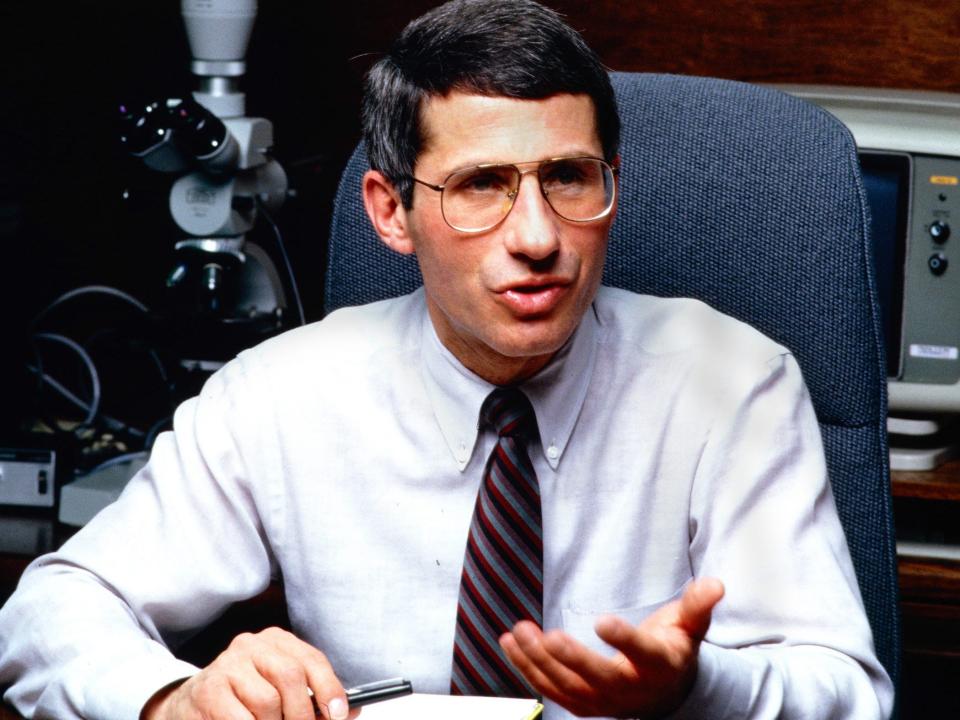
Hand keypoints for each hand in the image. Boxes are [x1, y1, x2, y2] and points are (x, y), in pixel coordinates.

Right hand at [141, 627, 359, 719]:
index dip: (330, 689)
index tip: (338, 715)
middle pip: (291, 677)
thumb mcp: (282, 691)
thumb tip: (350, 713)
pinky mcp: (208, 691)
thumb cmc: (244, 699)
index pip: (311, 660)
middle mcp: (251, 645)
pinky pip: (241, 719)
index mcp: (276, 641)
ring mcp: (227, 665)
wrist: (190, 704)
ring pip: (267, 702)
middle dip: (303, 714)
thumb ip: (315, 701)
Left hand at [499, 577, 724, 718]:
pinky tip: (508, 643)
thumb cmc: (674, 648)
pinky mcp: (582, 703)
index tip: (602, 620)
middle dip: (572, 659)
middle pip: (598, 678)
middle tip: (548, 635)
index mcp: (658, 666)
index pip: (641, 653)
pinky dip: (527, 669)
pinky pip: (551, 689)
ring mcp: (604, 700)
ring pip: (567, 686)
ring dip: (538, 661)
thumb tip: (716, 583)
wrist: (666, 693)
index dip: (623, 639)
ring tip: (518, 631)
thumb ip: (698, 605)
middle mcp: (630, 690)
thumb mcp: (691, 626)